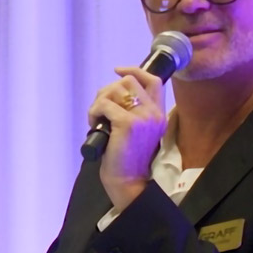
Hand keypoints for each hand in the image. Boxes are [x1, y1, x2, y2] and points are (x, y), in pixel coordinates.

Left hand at [86, 66, 168, 210]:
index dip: (134, 70)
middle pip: (128, 81)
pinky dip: (94, 112)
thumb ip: (134, 112)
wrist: (129, 183)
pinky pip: (104, 105)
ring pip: (115, 90)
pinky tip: (94, 125)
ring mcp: (142, 118)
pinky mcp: (128, 124)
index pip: (152, 80)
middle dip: (108, 90)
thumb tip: (114, 91)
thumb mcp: (138, 132)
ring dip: (99, 101)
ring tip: (97, 119)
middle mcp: (154, 113)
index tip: (117, 71)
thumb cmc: (127, 160)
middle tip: (100, 109)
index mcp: (158, 114)